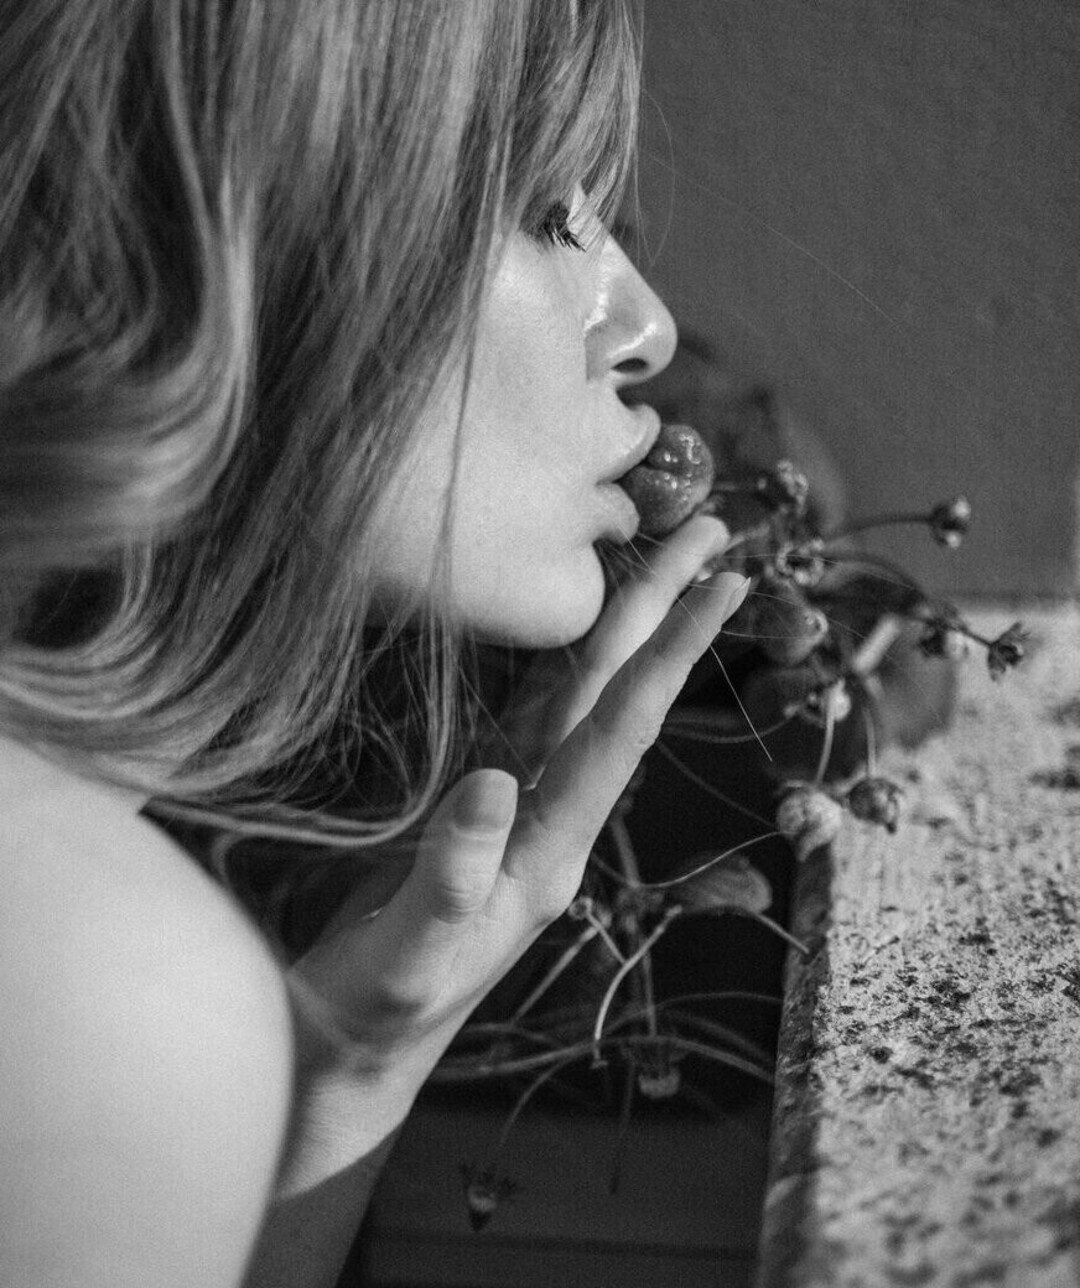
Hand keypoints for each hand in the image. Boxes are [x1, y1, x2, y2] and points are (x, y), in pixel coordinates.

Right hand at [292, 516, 748, 1087]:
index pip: (621, 733)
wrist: (356, 1045)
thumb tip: (492, 783)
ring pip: (580, 695)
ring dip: (626, 626)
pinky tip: (570, 627)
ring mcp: (518, 807)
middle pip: (617, 696)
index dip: (671, 654)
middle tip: (718, 534)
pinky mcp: (479, 805)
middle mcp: (549, 816)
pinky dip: (559, 658)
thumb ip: (452, 876)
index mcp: (548, 848)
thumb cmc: (379, 1007)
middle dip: (667, 613)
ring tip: (665, 559)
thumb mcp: (410, 953)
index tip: (724, 585)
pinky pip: (531, 713)